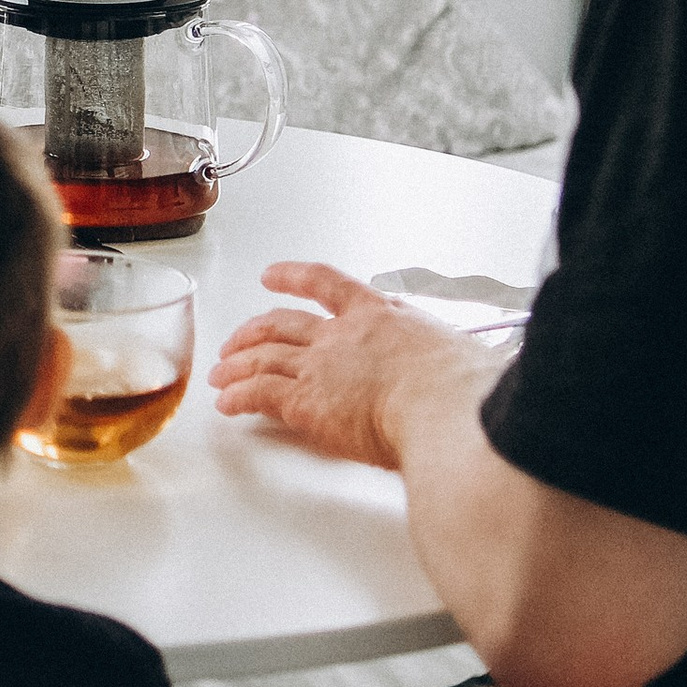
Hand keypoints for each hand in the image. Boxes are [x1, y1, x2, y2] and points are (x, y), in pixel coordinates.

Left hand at [208, 262, 465, 469]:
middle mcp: (342, 336)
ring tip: (220, 374)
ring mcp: (320, 367)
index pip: (328, 284)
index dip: (294, 277)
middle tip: (236, 341)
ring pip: (263, 358)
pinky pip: (260, 394)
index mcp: (380, 316)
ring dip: (236, 365)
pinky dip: (238, 397)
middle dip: (252, 332)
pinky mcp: (307, 402)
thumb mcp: (460, 353)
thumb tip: (464, 370)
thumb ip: (443, 356)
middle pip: (282, 324)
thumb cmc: (465, 389)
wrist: (448, 411)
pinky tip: (227, 403)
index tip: (274, 275)